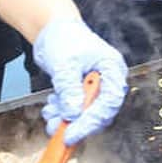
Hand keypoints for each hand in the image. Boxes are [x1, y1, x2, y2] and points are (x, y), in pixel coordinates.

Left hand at [32, 18, 127, 144]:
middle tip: (55, 128)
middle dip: (76, 122)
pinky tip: (51, 106)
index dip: (92, 120)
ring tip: (49, 113)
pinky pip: (76, 109)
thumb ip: (69, 89)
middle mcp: (108, 79)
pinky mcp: (82, 91)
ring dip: (65, 118)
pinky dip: (62, 112)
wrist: (52, 30)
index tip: (72, 133)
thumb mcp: (65, 63)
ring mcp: (95, 86)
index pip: (109, 102)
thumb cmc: (63, 37)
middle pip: (99, 112)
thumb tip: (73, 114)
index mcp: (112, 68)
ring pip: (85, 114)